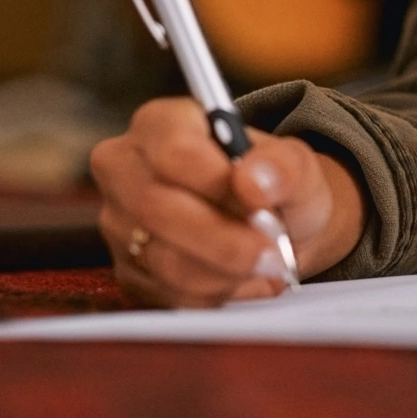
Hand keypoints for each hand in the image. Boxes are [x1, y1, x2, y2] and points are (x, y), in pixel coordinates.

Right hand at [89, 98, 365, 305]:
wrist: (272, 224)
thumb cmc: (276, 184)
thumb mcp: (296, 165)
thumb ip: (284, 166)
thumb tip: (253, 180)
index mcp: (161, 124)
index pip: (173, 152)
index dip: (217, 183)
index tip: (259, 205)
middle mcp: (125, 169)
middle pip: (157, 209)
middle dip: (223, 239)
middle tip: (272, 254)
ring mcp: (120, 223)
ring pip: (164, 259)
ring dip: (225, 270)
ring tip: (266, 265)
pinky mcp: (129, 271)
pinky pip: (168, 293)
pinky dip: (217, 293)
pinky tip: (243, 280)